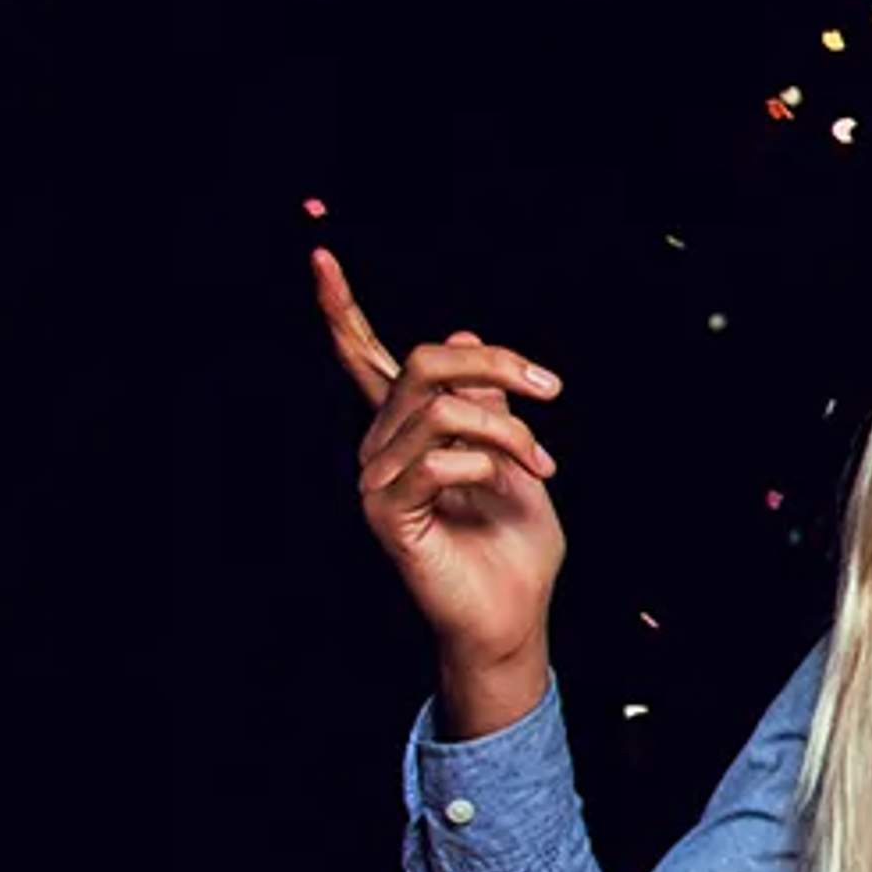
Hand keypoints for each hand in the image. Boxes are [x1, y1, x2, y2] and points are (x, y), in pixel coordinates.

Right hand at [321, 250, 568, 733]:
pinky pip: (438, 458)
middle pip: (422, 362)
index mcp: (410, 428)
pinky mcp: (389, 513)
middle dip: (495, 365)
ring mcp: (379, 479)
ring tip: (542, 465)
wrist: (515, 614)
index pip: (366, 358)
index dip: (341, 308)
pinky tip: (505, 485)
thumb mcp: (516, 456)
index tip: (321, 257)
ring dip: (511, 430)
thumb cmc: (515, 546)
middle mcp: (384, 446)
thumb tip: (464, 334)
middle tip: (550, 391)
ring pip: (443, 409)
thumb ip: (488, 399)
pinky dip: (487, 463)